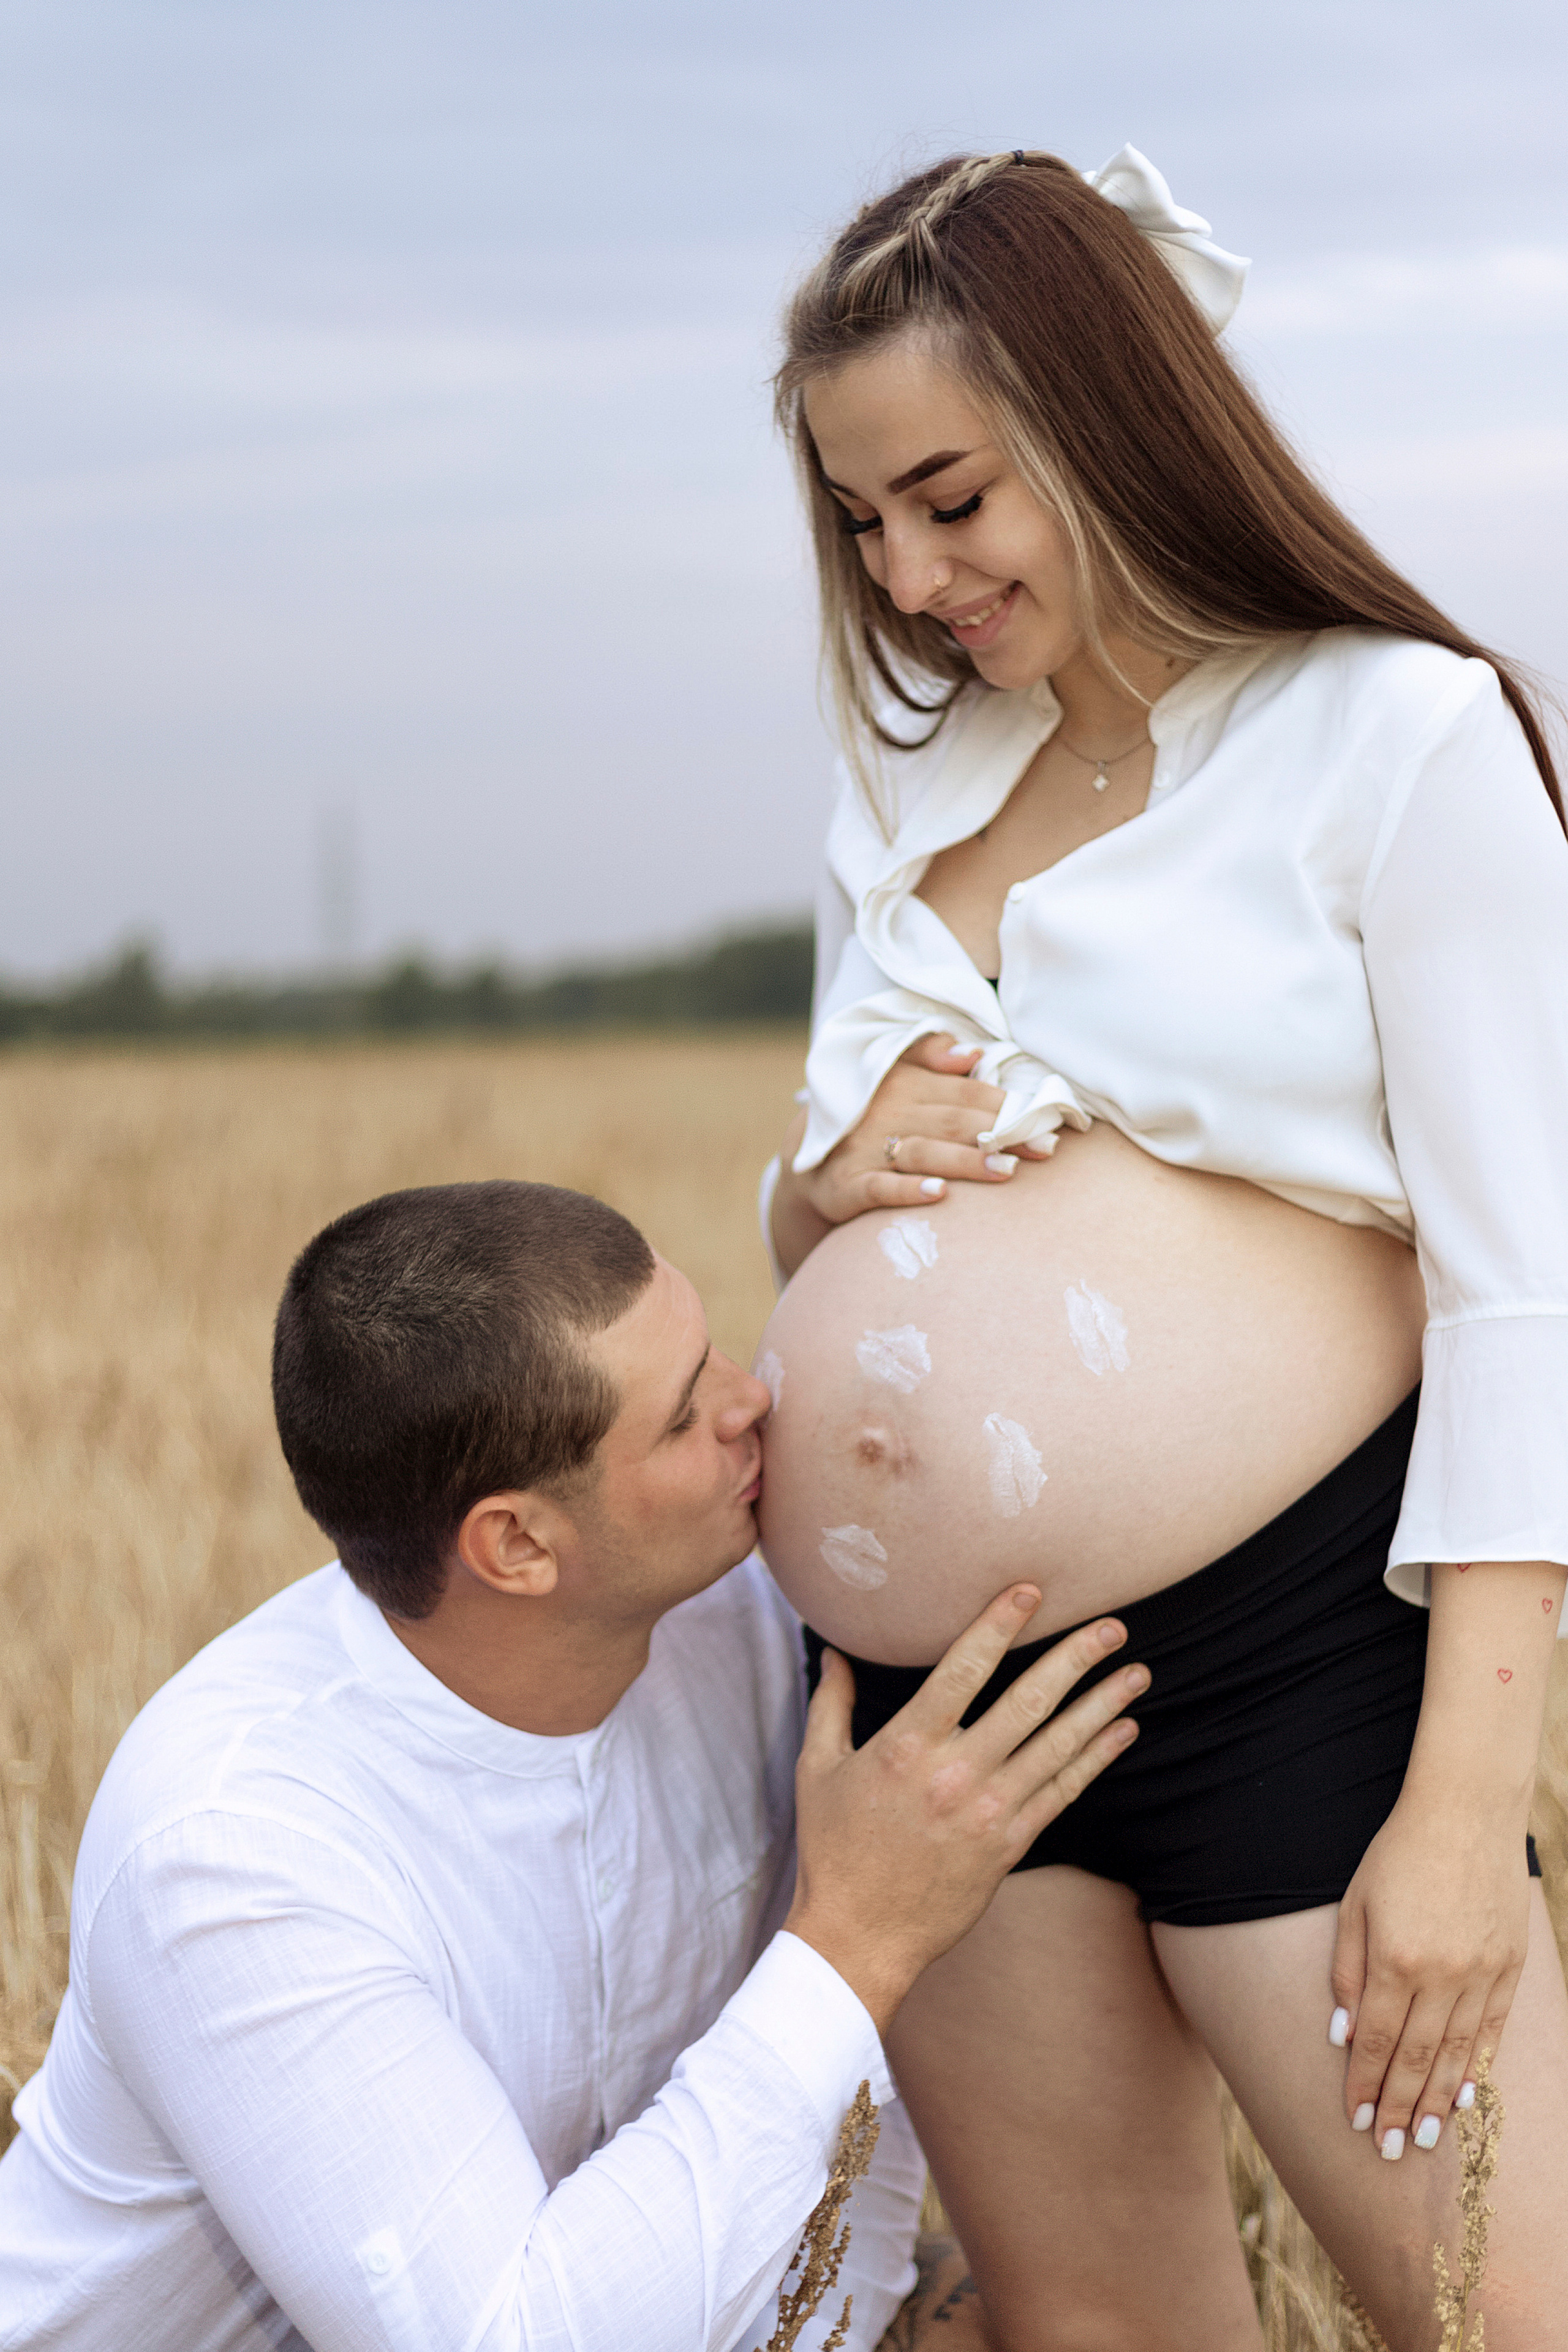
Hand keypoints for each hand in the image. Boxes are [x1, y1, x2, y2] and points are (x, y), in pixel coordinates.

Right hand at [771, 1035, 1048, 1276]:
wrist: (808, 1157)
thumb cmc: (872, 1114)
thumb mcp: (894, 1073)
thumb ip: (931, 1056)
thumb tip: (975, 1055)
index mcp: (903, 1081)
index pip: (964, 1092)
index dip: (1006, 1104)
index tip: (1047, 1118)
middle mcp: (884, 1112)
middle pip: (952, 1121)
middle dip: (1000, 1134)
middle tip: (1044, 1148)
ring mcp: (864, 1149)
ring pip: (922, 1152)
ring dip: (965, 1161)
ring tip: (1006, 1170)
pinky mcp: (846, 1186)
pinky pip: (879, 1187)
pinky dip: (907, 1190)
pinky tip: (938, 1194)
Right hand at [785, 1586, 1146, 2033]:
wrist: (859, 1936)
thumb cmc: (833, 1850)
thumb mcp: (818, 1769)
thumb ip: (832, 1705)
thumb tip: (835, 1652)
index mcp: (907, 1745)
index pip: (963, 1669)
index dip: (999, 1625)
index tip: (1029, 1591)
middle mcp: (955, 1773)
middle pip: (1027, 1701)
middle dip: (1075, 1659)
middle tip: (1113, 1627)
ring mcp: (989, 1811)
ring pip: (1057, 1745)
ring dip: (1102, 1705)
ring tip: (1137, 1673)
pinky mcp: (1010, 1845)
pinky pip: (1063, 1792)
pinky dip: (1097, 1759)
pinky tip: (1123, 1731)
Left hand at [1330, 1790, 1530, 2159]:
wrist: (1466, 1813)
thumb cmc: (1397, 1854)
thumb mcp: (1354, 1904)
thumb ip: (1346, 1971)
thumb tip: (1341, 2035)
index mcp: (1394, 1959)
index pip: (1375, 2042)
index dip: (1365, 2086)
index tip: (1357, 2122)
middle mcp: (1441, 1974)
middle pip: (1415, 2058)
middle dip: (1400, 2109)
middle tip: (1390, 2151)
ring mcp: (1481, 1972)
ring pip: (1458, 2052)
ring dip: (1439, 2100)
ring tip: (1426, 2138)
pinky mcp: (1510, 1965)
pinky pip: (1492, 2028)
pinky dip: (1478, 2065)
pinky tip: (1467, 2094)